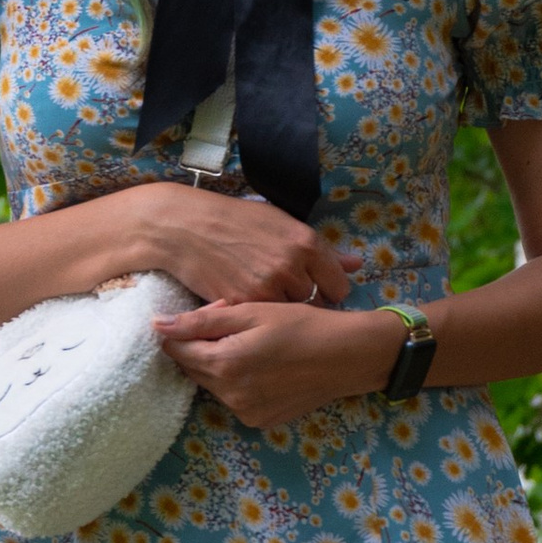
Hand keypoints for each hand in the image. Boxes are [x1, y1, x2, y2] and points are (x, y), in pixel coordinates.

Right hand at [118, 183, 350, 309]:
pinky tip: (247, 300)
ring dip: (282, 310)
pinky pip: (264, 321)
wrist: (184, 227)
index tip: (318, 291)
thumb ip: (322, 249)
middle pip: (316, 303)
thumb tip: (357, 264)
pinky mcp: (244, 304)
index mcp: (305, 242)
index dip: (329, 291)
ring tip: (264, 294)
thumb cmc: (235, 221)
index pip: (339, 286)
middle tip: (284, 291)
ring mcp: (267, 288)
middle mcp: (291, 266)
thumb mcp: (281, 223)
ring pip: (291, 314)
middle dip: (304, 301)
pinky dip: (258, 316)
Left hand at [152, 297, 401, 429]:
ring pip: (212, 384)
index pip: (176, 350)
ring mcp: (245, 413)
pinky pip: (233, 398)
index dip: (186, 329)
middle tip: (235, 325)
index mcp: (223, 365)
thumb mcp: (250, 312)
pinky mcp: (259, 421)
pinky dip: (238, 381)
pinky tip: (264, 365)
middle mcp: (229, 396)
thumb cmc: (301, 324)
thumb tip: (157, 326)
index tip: (211, 315)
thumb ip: (201, 320)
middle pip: (192, 369)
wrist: (347, 356)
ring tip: (253, 344)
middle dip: (202, 346)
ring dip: (220, 364)